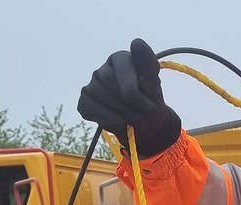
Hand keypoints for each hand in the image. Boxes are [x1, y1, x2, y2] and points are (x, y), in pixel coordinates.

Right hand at [77, 38, 181, 156]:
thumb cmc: (150, 101)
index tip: (151, 98)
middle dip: (130, 102)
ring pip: (98, 94)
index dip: (136, 87)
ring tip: (136, 120)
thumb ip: (147, 65)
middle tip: (146, 114)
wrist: (146, 125)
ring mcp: (93, 85)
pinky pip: (88, 107)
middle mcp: (104, 69)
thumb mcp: (154, 84)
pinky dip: (107, 119)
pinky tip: (120, 123)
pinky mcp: (85, 101)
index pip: (122, 66)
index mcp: (120, 58)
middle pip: (108, 80)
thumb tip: (136, 43)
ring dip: (121, 113)